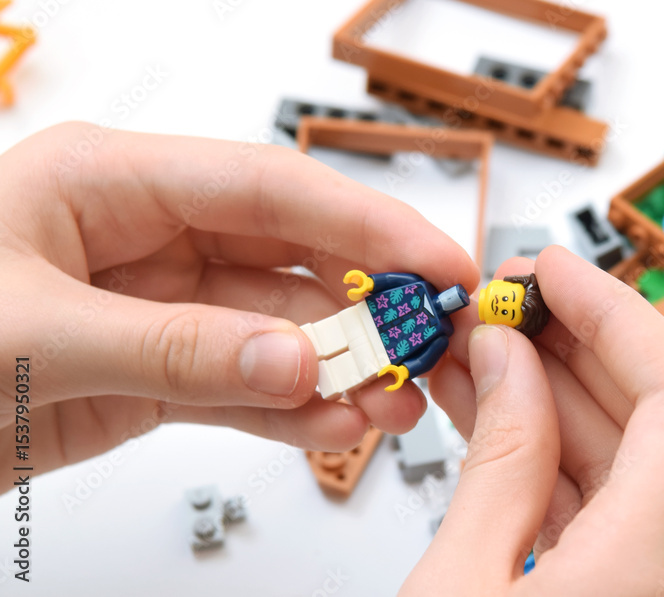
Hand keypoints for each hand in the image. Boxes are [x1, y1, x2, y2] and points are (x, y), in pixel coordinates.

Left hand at [0, 123, 477, 487]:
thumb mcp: (30, 339)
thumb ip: (175, 349)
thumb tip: (294, 359)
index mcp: (106, 181)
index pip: (266, 187)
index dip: (363, 222)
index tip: (434, 259)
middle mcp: (141, 236)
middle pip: (286, 256)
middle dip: (365, 299)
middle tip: (431, 335)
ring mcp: (155, 308)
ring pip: (275, 329)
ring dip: (339, 366)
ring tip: (395, 399)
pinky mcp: (153, 372)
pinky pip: (243, 385)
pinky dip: (293, 409)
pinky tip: (339, 423)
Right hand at [408, 246, 663, 594]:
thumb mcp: (456, 587)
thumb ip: (495, 465)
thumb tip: (505, 361)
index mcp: (651, 573)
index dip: (619, 314)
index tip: (554, 274)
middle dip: (579, 343)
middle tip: (506, 304)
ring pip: (635, 456)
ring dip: (557, 394)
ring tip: (483, 351)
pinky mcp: (639, 595)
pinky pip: (612, 502)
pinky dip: (553, 454)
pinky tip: (494, 414)